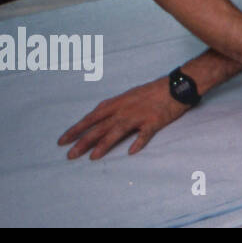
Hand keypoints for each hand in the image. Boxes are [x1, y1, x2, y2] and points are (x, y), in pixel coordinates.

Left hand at [58, 77, 189, 159]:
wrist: (177, 85)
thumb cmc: (153, 90)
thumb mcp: (130, 95)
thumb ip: (115, 106)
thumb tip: (99, 115)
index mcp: (117, 103)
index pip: (92, 117)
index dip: (76, 129)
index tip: (62, 140)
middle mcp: (124, 109)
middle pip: (100, 126)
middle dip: (83, 141)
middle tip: (70, 155)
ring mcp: (139, 115)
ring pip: (117, 131)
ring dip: (104, 144)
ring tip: (92, 157)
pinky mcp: (154, 121)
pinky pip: (145, 133)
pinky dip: (138, 142)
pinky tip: (131, 152)